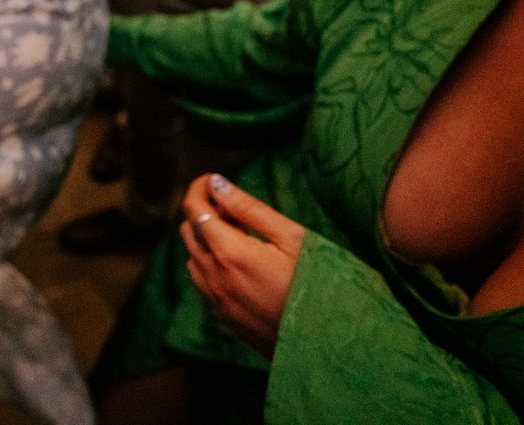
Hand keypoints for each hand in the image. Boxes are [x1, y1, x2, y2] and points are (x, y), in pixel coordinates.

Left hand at [180, 173, 305, 358]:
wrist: (334, 343)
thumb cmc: (320, 283)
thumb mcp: (291, 237)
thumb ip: (248, 208)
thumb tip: (215, 182)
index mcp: (230, 253)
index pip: (194, 209)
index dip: (198, 188)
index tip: (210, 180)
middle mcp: (215, 278)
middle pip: (188, 231)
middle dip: (205, 213)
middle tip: (238, 211)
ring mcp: (217, 301)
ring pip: (192, 257)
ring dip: (207, 240)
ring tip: (243, 237)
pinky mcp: (225, 318)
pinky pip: (203, 282)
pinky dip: (211, 265)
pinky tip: (242, 265)